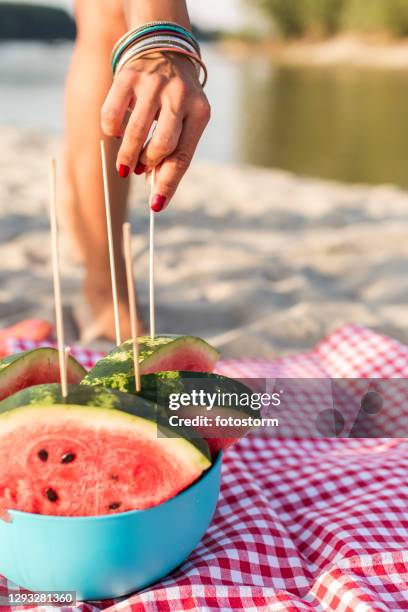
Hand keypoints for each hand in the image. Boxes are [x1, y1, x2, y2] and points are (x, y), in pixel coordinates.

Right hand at [101, 52, 210, 211]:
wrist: (164, 43)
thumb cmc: (176, 96)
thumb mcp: (185, 121)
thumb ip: (173, 152)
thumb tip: (154, 188)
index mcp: (200, 112)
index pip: (183, 157)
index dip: (168, 184)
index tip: (156, 205)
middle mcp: (179, 97)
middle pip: (162, 147)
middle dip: (147, 166)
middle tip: (137, 170)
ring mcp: (154, 84)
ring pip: (137, 133)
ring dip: (127, 155)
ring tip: (126, 163)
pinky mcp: (128, 75)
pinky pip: (113, 114)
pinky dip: (111, 131)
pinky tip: (116, 133)